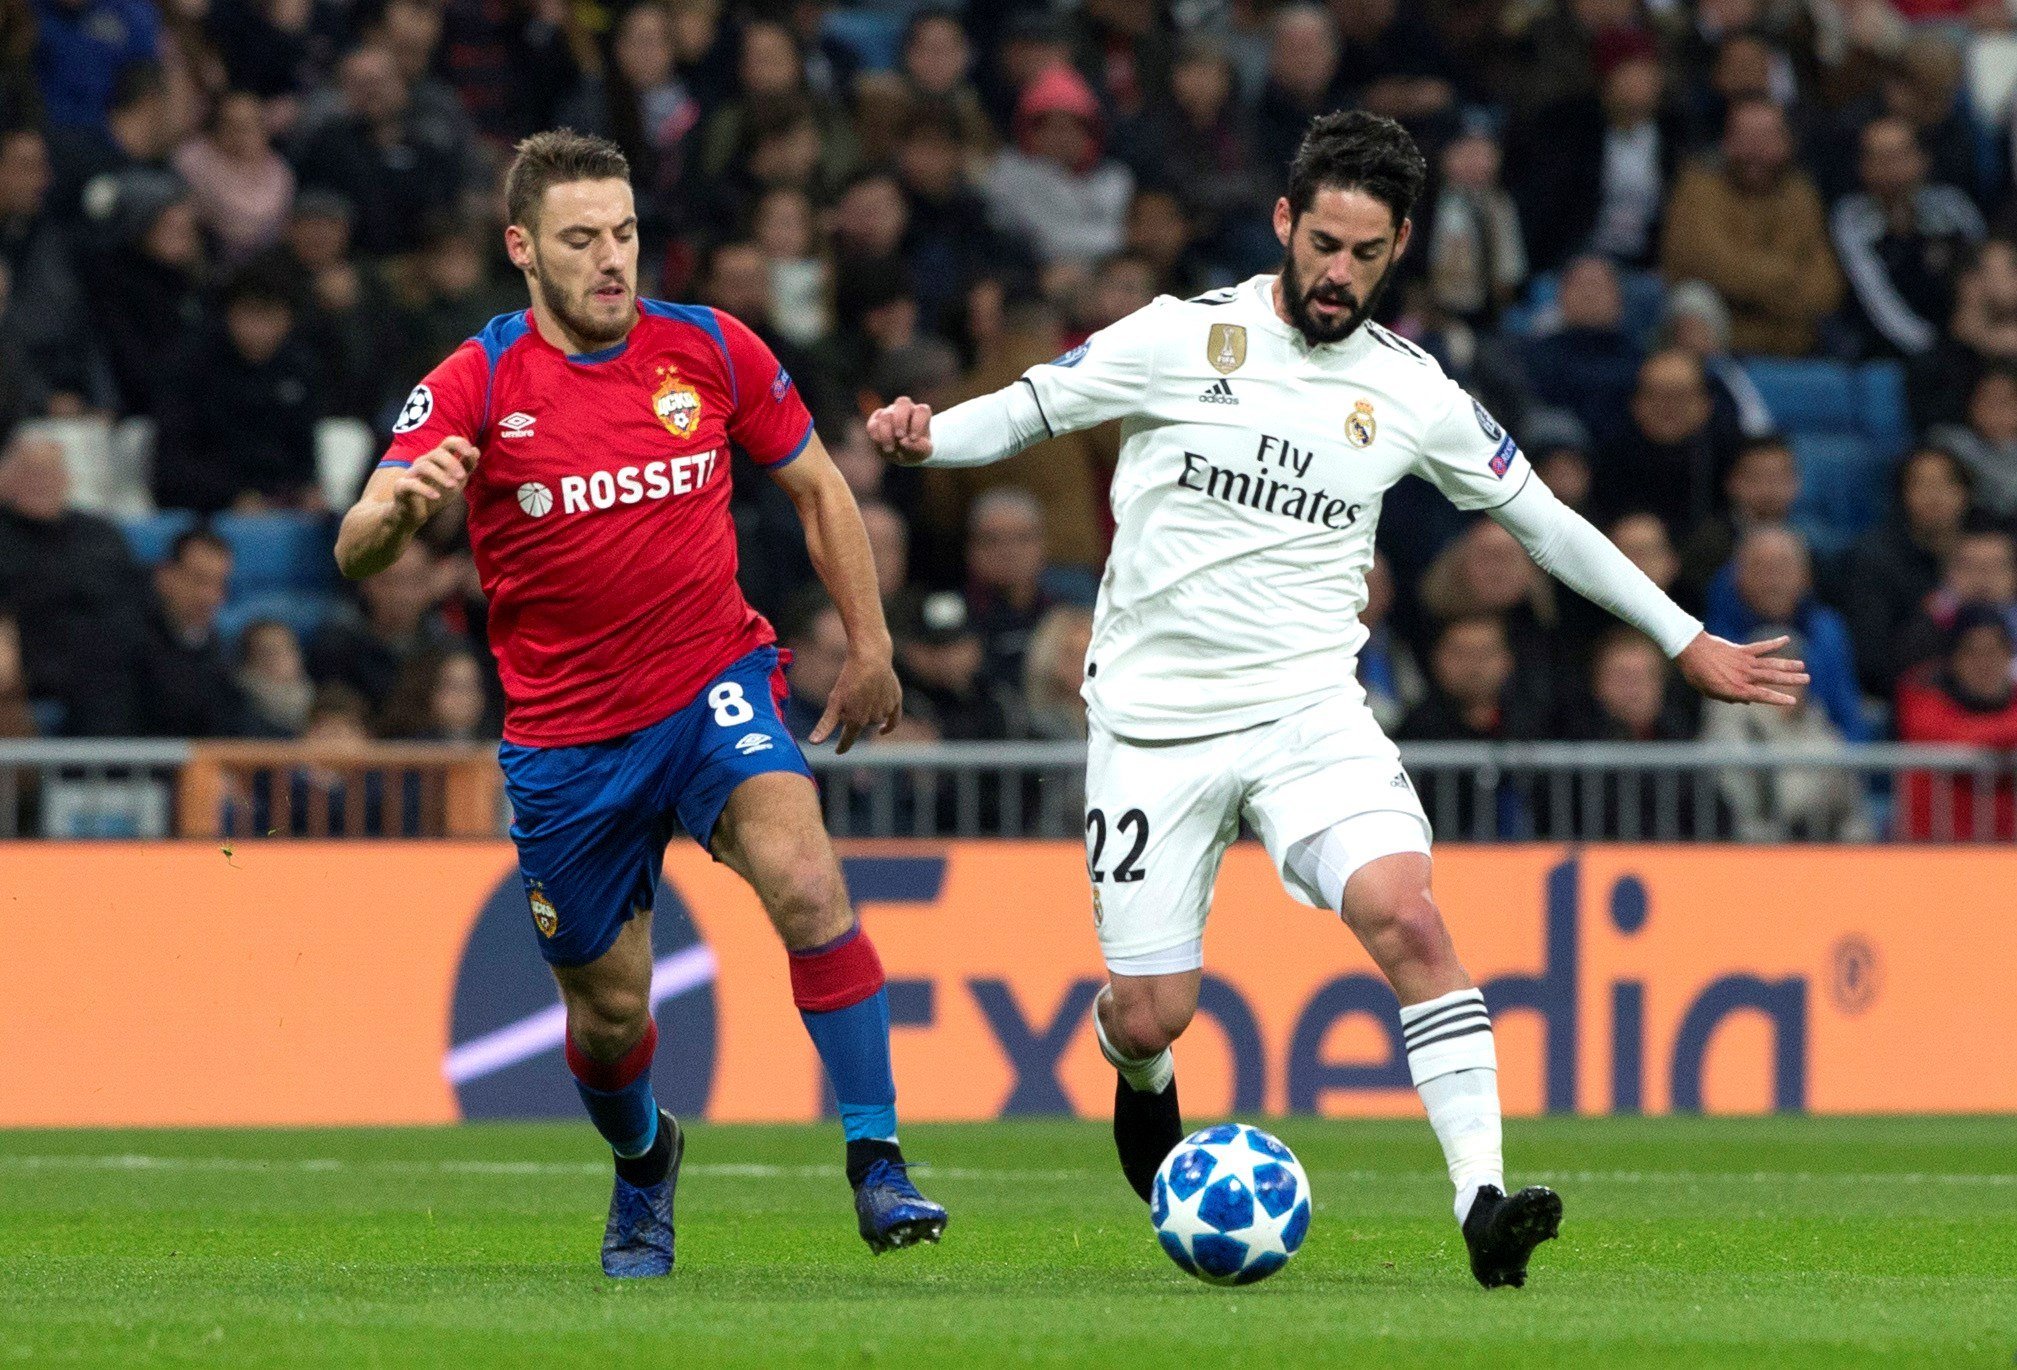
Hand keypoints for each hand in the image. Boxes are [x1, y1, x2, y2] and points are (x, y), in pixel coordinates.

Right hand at [392, 437, 477, 526]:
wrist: (414, 514)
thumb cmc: (436, 495)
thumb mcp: (457, 482)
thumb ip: (466, 467)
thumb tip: (476, 450)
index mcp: (438, 459)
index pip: (448, 442)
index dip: (459, 444)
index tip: (470, 453)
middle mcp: (424, 462)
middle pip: (437, 453)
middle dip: (451, 463)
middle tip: (462, 476)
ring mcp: (411, 473)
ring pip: (425, 466)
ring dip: (441, 475)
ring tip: (452, 486)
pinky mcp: (401, 487)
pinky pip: (412, 484)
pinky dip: (425, 489)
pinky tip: (436, 496)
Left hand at [812, 647, 902, 753]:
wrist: (871, 658)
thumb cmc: (849, 679)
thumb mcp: (834, 701)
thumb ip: (826, 724)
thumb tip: (814, 743)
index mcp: (856, 721)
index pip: (848, 739)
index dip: (842, 746)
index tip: (838, 751)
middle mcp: (872, 719)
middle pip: (859, 724)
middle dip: (853, 715)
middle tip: (848, 695)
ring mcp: (885, 711)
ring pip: (874, 718)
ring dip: (867, 713)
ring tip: (862, 692)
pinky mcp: (896, 701)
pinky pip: (894, 719)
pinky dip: (888, 726)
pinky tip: (882, 730)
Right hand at [865, 396, 933, 464]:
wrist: (902, 454)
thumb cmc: (916, 449)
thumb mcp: (923, 452)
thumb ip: (919, 448)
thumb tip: (904, 442)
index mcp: (921, 414)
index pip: (922, 410)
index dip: (917, 423)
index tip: (913, 438)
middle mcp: (906, 408)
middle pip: (903, 403)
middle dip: (900, 421)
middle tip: (899, 437)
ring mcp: (890, 412)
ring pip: (886, 415)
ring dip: (887, 433)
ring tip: (890, 449)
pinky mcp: (876, 420)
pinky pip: (872, 425)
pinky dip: (876, 437)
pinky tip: (882, 446)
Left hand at [1675, 632, 1809, 706]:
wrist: (1690, 651)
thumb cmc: (1697, 674)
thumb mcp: (1710, 692)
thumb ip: (1729, 698)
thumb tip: (1746, 702)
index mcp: (1736, 689)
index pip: (1762, 695)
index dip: (1778, 698)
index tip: (1792, 701)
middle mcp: (1744, 675)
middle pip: (1772, 678)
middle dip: (1791, 679)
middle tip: (1807, 679)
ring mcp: (1744, 661)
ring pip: (1771, 664)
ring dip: (1787, 664)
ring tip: (1802, 666)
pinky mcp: (1742, 649)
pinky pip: (1761, 646)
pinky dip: (1774, 643)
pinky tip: (1786, 639)